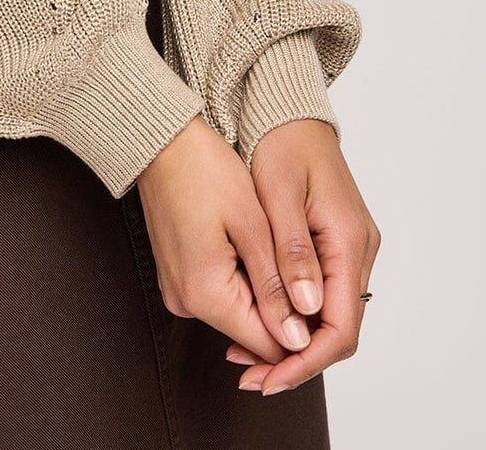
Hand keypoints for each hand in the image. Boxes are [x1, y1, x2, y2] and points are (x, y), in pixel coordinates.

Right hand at [135, 115, 321, 367]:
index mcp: (205, 294)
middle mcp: (187, 302)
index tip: (323, 300)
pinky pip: (222, 293)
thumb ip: (275, 287)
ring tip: (282, 252)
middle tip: (309, 270)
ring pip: (240, 312)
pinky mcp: (179, 275)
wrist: (162, 140)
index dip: (304, 333)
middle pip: (253, 331)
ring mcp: (179, 289)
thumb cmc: (203, 169)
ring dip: (268, 293)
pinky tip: (258, 248)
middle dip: (287, 311)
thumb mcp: (251, 225)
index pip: (268, 345)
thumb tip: (296, 338)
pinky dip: (247, 279)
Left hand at [222, 118, 380, 394]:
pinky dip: (292, 313)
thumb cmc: (282, 141)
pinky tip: (261, 318)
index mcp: (348, 240)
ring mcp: (349, 246)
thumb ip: (292, 253)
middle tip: (250, 374)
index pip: (339, 326)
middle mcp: (357, 249)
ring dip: (292, 340)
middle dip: (295, 358)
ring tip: (245, 353)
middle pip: (337, 329)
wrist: (289, 109)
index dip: (305, 359)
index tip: (269, 377)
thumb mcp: (279, 195)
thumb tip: (304, 310)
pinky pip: (321, 292)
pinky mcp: (334, 242)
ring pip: (328, 314)